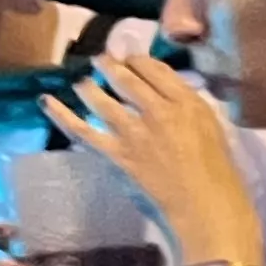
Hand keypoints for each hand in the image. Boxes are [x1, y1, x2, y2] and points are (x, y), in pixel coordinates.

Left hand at [43, 54, 260, 265]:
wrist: (207, 207)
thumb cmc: (219, 171)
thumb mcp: (212, 127)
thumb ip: (187, 107)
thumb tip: (163, 94)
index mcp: (187, 103)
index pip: (154, 69)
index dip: (137, 59)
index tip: (129, 58)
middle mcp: (158, 111)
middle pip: (126, 78)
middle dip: (109, 65)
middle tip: (100, 60)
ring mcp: (133, 132)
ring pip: (100, 98)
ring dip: (88, 85)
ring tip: (83, 82)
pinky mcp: (115, 154)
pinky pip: (81, 129)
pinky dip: (61, 114)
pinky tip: (46, 101)